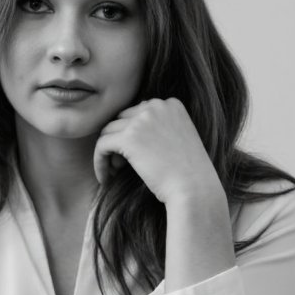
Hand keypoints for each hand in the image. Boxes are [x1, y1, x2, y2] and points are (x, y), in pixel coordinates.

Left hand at [92, 97, 218, 203]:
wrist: (194, 189)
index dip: (132, 134)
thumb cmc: (188, 174)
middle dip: (119, 142)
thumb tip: (125, 131)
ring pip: (108, 131)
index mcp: (171, 104)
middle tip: (122, 167)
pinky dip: (99, 162)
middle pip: (122, 119)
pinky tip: (105, 178)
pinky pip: (102, 145)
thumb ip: (158, 127)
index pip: (138, 112)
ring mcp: (142, 120)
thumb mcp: (179, 139)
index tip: (135, 156)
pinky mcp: (129, 138)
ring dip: (108, 152)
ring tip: (115, 172)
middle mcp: (157, 105)